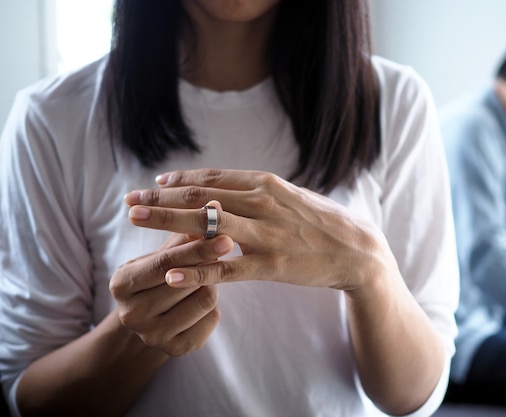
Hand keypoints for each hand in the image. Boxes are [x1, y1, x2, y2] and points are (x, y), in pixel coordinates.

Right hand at [109, 230, 232, 355]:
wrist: (154, 316)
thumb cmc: (161, 272)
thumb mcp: (165, 252)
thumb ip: (187, 231)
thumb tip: (214, 205)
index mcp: (121, 283)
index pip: (165, 263)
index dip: (197, 248)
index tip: (226, 235)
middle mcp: (130, 315)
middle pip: (187, 282)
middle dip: (207, 264)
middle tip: (223, 248)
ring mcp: (152, 336)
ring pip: (204, 299)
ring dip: (211, 284)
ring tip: (204, 278)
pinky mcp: (176, 350)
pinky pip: (212, 318)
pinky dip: (214, 306)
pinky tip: (203, 300)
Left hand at [123, 168, 396, 292]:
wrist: (357, 250)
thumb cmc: (322, 221)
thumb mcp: (291, 195)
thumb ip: (258, 191)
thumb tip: (228, 188)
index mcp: (266, 184)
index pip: (213, 178)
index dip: (180, 180)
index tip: (154, 183)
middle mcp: (261, 203)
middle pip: (200, 197)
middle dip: (161, 198)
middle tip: (130, 199)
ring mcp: (265, 234)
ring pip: (205, 226)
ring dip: (166, 221)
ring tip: (135, 221)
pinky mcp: (269, 265)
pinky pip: (225, 269)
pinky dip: (195, 270)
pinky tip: (170, 273)